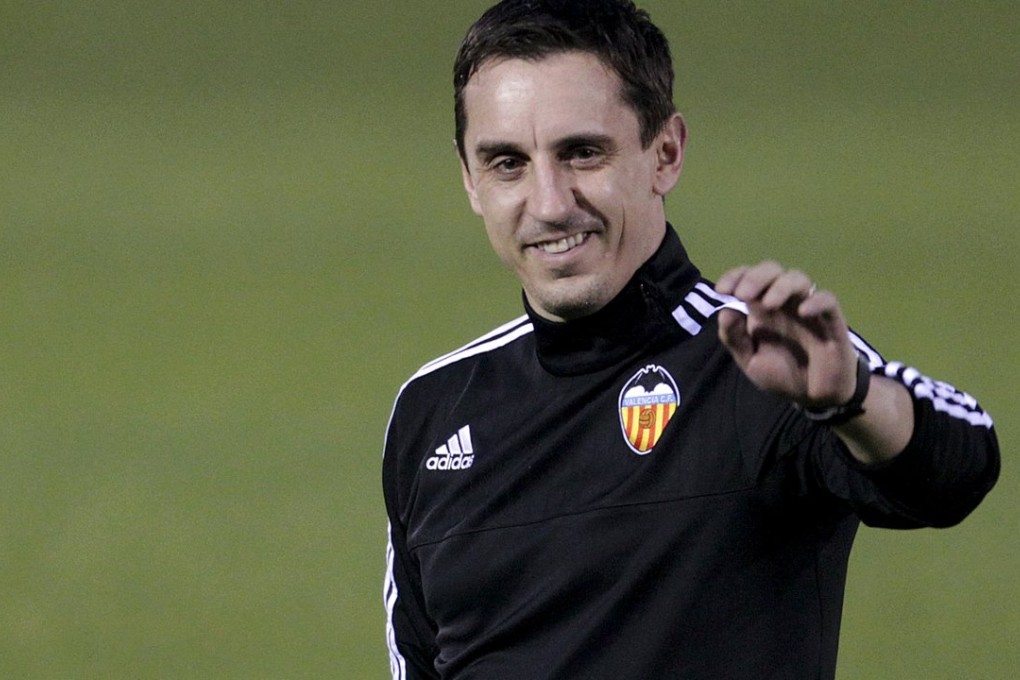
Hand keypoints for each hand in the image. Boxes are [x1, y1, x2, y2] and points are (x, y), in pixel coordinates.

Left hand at [715, 261, 857, 407]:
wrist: (814, 398)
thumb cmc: (783, 375)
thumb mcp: (750, 360)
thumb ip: (735, 338)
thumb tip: (725, 310)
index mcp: (761, 308)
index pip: (749, 278)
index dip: (736, 276)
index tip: (722, 290)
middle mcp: (784, 302)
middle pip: (773, 271)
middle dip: (756, 277)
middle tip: (743, 294)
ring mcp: (807, 309)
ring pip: (798, 279)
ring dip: (781, 286)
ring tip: (768, 304)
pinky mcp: (831, 321)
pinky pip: (828, 300)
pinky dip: (816, 301)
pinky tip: (803, 312)